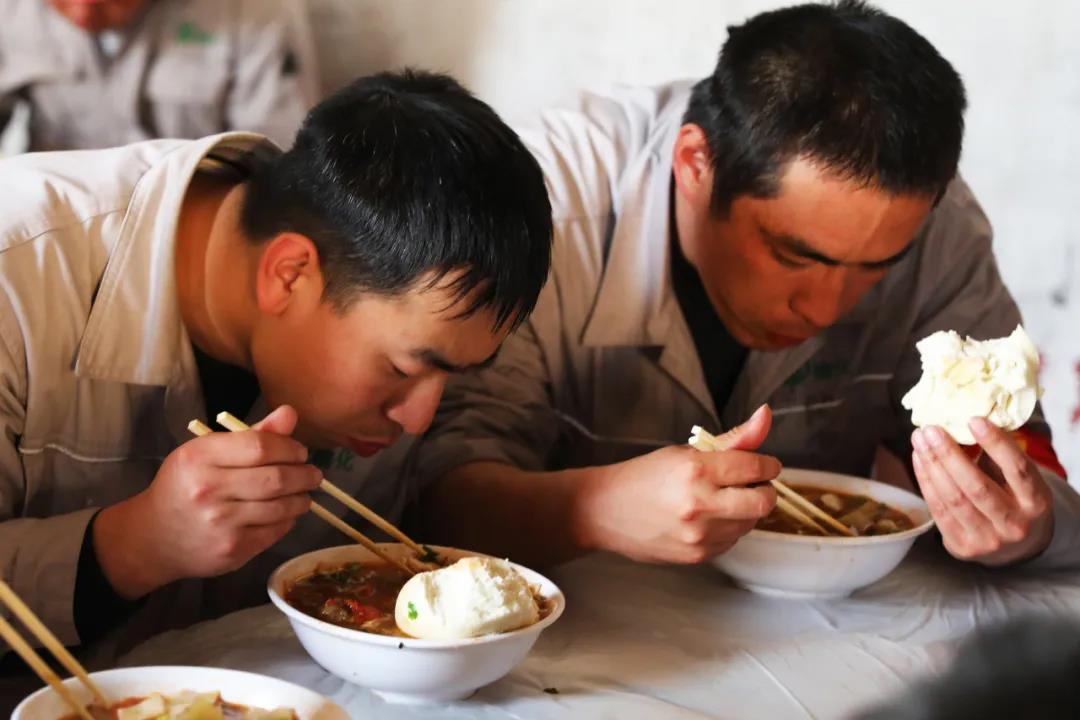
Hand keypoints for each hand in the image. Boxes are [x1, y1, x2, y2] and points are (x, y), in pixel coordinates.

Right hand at [94, 405, 322, 597]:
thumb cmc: (184, 486)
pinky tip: (287, 513)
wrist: (153, 538)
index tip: (300, 451)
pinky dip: (288, 520)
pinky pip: (274, 531)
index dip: (289, 447)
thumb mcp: (206, 453)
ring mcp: (221, 524)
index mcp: (199, 458)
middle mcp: (208, 490)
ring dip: (301, 499)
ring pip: (280, 507)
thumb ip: (251, 435)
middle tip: (313, 474)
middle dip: (304, 474)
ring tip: (304, 493)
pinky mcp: (232, 550)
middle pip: (276, 478)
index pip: (260, 446)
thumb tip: (290, 414)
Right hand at [579, 405, 779, 563]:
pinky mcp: (698, 555)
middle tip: (752, 484)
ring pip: (750, 523)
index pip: (755, 467)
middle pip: (763, 502)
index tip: (765, 465)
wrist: (606, 512)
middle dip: (765, 490)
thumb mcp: (686, 451)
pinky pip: (732, 540)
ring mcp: (699, 535)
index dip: (768, 465)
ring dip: (746, 510)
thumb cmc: (645, 476)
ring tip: (722, 499)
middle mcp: (699, 504)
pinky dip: (729, 527)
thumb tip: (765, 416)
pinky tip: (708, 518)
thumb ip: (732, 440)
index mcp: (695, 470)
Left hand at [911, 418, 1053, 565]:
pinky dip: (926, 481)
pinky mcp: (961, 546)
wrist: (1013, 548)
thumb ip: (1000, 456)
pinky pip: (938, 510)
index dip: (996, 443)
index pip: (1018, 470)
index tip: (974, 419)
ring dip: (932, 465)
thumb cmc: (1014, 500)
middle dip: (949, 454)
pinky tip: (919, 460)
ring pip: (953, 498)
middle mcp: (1014, 524)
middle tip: (931, 429)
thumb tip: (967, 419)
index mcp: (1036, 503)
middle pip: (977, 486)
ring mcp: (987, 539)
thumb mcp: (1020, 481)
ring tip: (920, 440)